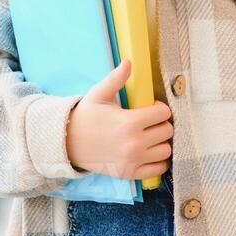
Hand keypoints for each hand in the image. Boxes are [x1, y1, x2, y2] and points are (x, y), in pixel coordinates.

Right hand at [64, 58, 173, 179]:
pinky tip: (148, 152)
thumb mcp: (98, 94)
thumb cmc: (86, 116)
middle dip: (161, 124)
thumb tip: (129, 62)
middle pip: (167, 132)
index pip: (164, 113)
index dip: (160, 108)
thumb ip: (115, 79)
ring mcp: (133, 161)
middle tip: (150, 122)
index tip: (150, 108)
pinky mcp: (130, 173)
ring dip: (161, 142)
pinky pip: (158, 169)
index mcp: (130, 122)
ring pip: (166, 151)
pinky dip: (158, 161)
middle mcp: (134, 143)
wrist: (68, 143)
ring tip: (150, 137)